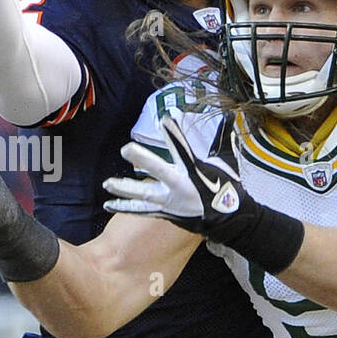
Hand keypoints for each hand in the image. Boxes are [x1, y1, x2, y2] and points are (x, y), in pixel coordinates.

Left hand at [104, 116, 245, 236]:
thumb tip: (230, 116)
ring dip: (125, 189)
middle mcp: (181, 188)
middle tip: (126, 148)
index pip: (183, 149)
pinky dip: (125, 207)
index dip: (174, 134)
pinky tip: (108, 204)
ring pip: (144, 195)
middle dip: (143, 160)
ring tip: (107, 183)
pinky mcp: (164, 213)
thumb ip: (222, 139)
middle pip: (160, 172)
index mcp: (195, 172)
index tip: (165, 118)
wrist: (229, 221)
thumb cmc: (227, 190)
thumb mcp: (226, 163)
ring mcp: (170, 202)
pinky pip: (142, 211)